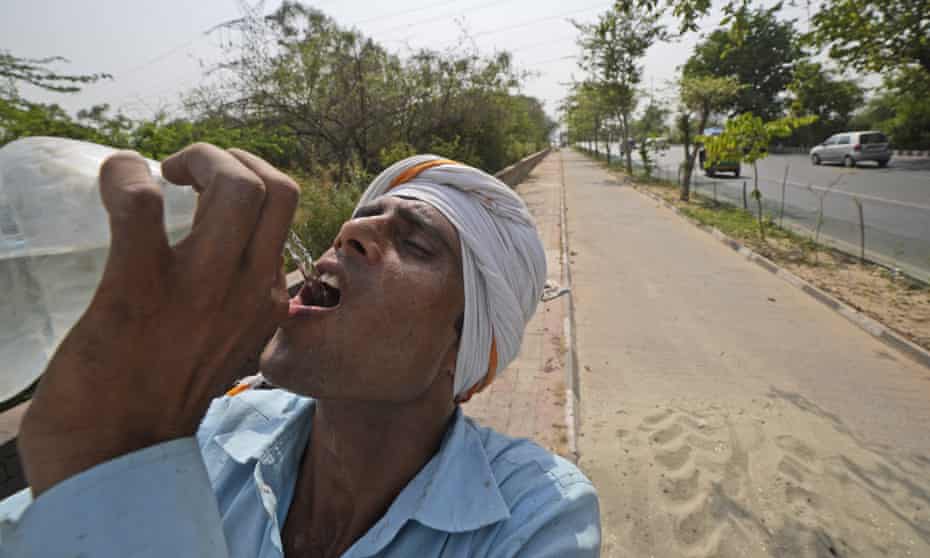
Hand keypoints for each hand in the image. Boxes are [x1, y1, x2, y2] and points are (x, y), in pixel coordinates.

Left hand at [18, 144, 298, 494]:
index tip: (208, 189)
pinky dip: (124, 178)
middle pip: (274, 185)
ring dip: (196, 159)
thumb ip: (240, 305)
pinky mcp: (140, 291)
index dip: (248, 179)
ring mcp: (202, 290)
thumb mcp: (228, 344)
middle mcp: (251, 290)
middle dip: (228, 158)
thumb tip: (233, 262)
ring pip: (236, 184)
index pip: (286, 210)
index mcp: (269, 300)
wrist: (118, 459)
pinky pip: (141, 206)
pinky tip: (114, 182)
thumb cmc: (162, 398)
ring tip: (162, 176)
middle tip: (185, 175)